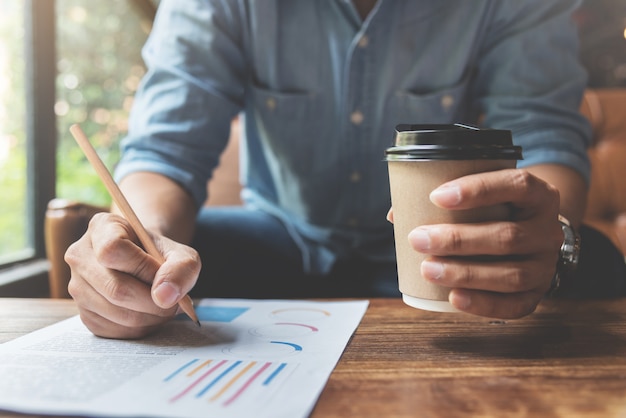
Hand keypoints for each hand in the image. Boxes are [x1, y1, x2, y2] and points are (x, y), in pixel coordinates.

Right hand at [65, 212, 200, 338]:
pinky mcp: (84, 314)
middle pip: (115, 288)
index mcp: (101, 227)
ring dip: (150, 316)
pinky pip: (114, 330)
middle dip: (153, 301)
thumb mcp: (181, 254)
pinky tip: (149, 315)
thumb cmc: (161, 255)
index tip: (163, 272)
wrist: (146, 264)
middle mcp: (80, 255)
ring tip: (163, 306)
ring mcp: (77, 286)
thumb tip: (164, 297)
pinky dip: (140, 328)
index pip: (113, 249)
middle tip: (174, 302)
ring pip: (116, 313)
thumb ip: (181, 268)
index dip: (143, 267)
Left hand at [390, 169, 562, 318]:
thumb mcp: (483, 196)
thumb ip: (446, 199)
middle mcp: (548, 229)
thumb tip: (397, 213)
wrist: (532, 236)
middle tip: (418, 239)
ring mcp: (546, 265)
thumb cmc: (497, 211)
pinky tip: (454, 298)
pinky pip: (516, 305)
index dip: (478, 189)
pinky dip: (484, 304)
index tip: (436, 196)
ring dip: (465, 273)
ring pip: (511, 274)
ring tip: (428, 269)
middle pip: (508, 236)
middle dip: (458, 239)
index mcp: (539, 194)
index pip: (516, 185)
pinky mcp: (538, 294)